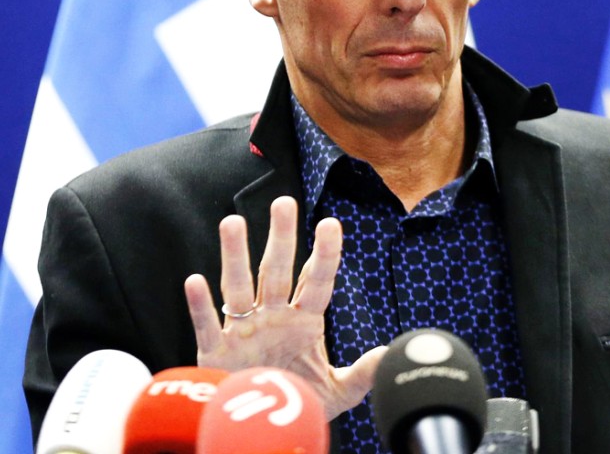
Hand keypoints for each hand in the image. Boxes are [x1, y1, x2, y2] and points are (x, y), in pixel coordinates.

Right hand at [184, 196, 386, 419]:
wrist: (265, 432)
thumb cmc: (301, 404)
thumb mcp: (339, 390)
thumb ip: (364, 373)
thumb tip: (390, 355)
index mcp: (305, 320)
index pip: (317, 281)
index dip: (324, 255)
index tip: (331, 224)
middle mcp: (274, 317)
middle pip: (278, 271)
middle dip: (281, 238)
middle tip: (284, 202)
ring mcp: (244, 332)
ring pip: (239, 288)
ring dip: (235, 257)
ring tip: (233, 222)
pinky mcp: (217, 354)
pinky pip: (208, 326)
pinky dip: (201, 306)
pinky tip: (195, 281)